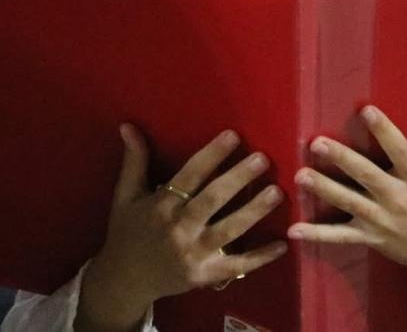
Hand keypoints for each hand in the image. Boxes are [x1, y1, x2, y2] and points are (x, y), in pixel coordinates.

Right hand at [76, 127, 285, 331]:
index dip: (211, 155)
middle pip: (212, 201)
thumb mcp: (125, 197)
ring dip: (254, 212)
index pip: (189, 177)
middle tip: (262, 159)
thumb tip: (129, 125)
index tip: (233, 135)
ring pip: (229, 231)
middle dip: (238, 179)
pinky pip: (237, 266)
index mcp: (161, 207)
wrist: (123, 282)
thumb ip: (134, 161)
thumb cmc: (127, 233)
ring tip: (277, 192)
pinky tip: (283, 243)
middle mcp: (178, 229)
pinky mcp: (205, 275)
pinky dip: (260, 257)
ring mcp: (194, 254)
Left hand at [290, 106, 406, 327]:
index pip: (399, 150)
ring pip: (349, 203)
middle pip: (366, 177)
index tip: (365, 111)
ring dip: (324, 189)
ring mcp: (381, 221)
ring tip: (300, 174)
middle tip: (317, 143)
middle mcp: (398, 199)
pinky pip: (340, 237)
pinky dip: (317, 235)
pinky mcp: (371, 238)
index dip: (383, 131)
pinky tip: (294, 229)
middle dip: (341, 160)